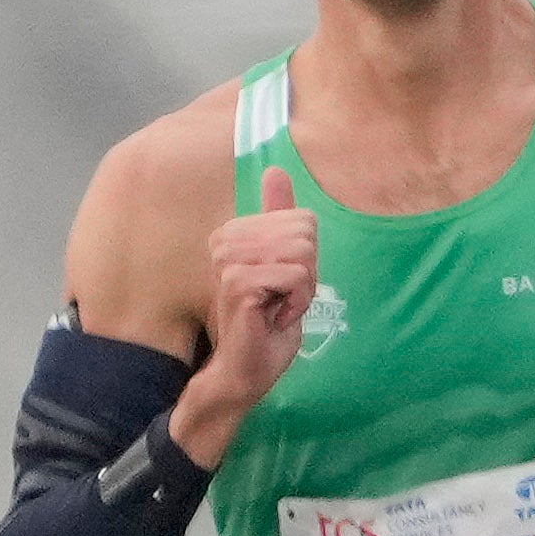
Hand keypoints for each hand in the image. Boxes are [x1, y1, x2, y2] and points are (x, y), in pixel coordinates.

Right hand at [184, 204, 323, 449]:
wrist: (247, 365)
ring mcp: (228, 261)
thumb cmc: (268, 318)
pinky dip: (298, 302)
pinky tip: (275, 317)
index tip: (283, 284)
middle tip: (282, 299)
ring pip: (304, 255)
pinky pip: (297, 277)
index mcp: (236, 231)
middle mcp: (226, 240)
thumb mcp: (285, 263)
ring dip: (303, 290)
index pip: (304, 221)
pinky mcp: (237, 283)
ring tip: (277, 307)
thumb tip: (276, 169)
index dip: (308, 259)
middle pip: (306, 235)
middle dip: (308, 273)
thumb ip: (280, 218)